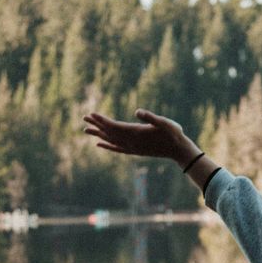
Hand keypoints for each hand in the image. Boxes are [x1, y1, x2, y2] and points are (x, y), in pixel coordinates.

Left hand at [81, 109, 200, 164]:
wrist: (178, 150)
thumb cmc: (173, 134)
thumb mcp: (164, 122)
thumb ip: (151, 117)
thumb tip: (137, 111)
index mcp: (136, 133)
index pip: (114, 126)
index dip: (102, 120)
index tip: (91, 114)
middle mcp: (131, 142)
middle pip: (109, 133)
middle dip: (96, 125)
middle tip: (84, 118)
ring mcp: (132, 147)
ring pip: (110, 141)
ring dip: (98, 134)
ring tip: (86, 130)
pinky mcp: (134, 151)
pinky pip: (116, 149)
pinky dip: (107, 146)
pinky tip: (99, 144)